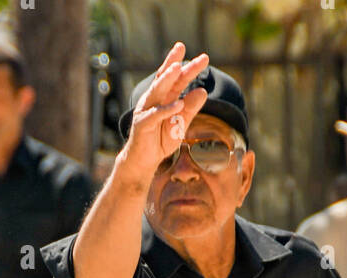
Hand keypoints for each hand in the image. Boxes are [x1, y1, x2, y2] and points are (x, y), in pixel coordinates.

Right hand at [121, 42, 210, 184]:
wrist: (143, 161)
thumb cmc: (160, 141)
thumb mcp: (180, 124)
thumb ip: (190, 109)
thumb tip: (203, 91)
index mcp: (164, 97)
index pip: (177, 79)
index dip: (188, 67)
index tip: (204, 58)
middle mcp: (154, 99)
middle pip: (165, 78)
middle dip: (175, 64)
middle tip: (183, 48)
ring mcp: (146, 110)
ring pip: (157, 90)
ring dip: (167, 79)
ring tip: (178, 68)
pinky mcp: (142, 124)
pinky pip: (155, 115)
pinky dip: (166, 110)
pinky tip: (178, 104)